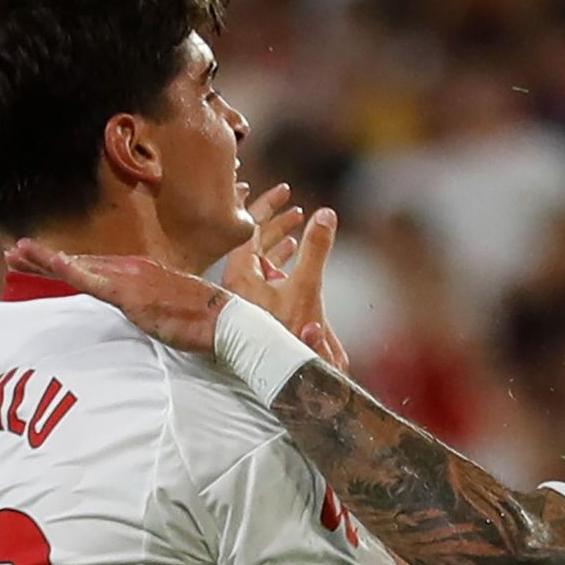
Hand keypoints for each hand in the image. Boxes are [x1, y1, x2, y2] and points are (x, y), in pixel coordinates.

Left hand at [5, 242, 228, 352]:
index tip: (36, 259)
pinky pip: (92, 281)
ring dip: (45, 259)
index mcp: (137, 271)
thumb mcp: (165, 306)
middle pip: (78, 262)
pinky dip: (69, 269)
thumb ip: (144, 302)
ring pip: (78, 267)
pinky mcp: (130, 293)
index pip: (91, 266)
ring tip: (16, 254)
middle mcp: (129, 267)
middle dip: (43, 258)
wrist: (223, 320)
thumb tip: (134, 308)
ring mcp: (129, 277)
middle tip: (12, 252)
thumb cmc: (200, 318)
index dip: (61, 262)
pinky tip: (50, 261)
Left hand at [226, 198, 349, 372]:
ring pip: (260, 260)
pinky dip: (280, 261)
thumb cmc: (288, 335)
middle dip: (274, 221)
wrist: (283, 375)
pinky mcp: (257, 311)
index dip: (264, 204)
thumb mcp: (307, 287)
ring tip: (297, 230)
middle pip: (252, 242)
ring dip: (279, 242)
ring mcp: (246, 298)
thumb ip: (315, 248)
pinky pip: (265, 276)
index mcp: (241, 274)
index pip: (247, 227)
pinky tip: (293, 260)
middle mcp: (239, 285)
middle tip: (293, 207)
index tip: (282, 189)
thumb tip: (326, 213)